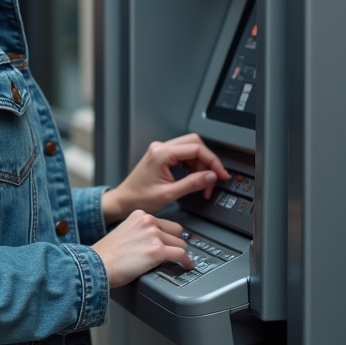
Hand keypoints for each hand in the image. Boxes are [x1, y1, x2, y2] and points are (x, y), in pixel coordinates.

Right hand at [92, 210, 192, 287]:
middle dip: (174, 243)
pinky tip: (186, 266)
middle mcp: (148, 221)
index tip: (170, 242)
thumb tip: (155, 240)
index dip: (168, 235)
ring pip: (181, 244)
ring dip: (177, 254)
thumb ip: (140, 231)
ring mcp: (153, 235)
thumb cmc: (107, 254)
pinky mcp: (158, 250)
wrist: (98, 264)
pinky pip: (182, 255)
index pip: (165, 222)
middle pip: (176, 232)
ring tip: (173, 262)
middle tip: (171, 253)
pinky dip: (186, 262)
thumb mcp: (124, 232)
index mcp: (139, 215)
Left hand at [101, 133, 229, 224]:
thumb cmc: (139, 198)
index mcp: (161, 153)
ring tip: (203, 184)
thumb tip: (212, 176)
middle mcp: (161, 148)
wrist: (124, 200)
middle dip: (208, 161)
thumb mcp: (169, 194)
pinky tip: (194, 179)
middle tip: (215, 178)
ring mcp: (160, 150)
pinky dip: (193, 166)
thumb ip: (192, 184)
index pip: (196, 149)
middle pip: (195, 144)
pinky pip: (184, 155)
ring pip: (191, 149)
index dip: (213, 162)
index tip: (221, 175)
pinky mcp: (162, 156)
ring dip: (201, 165)